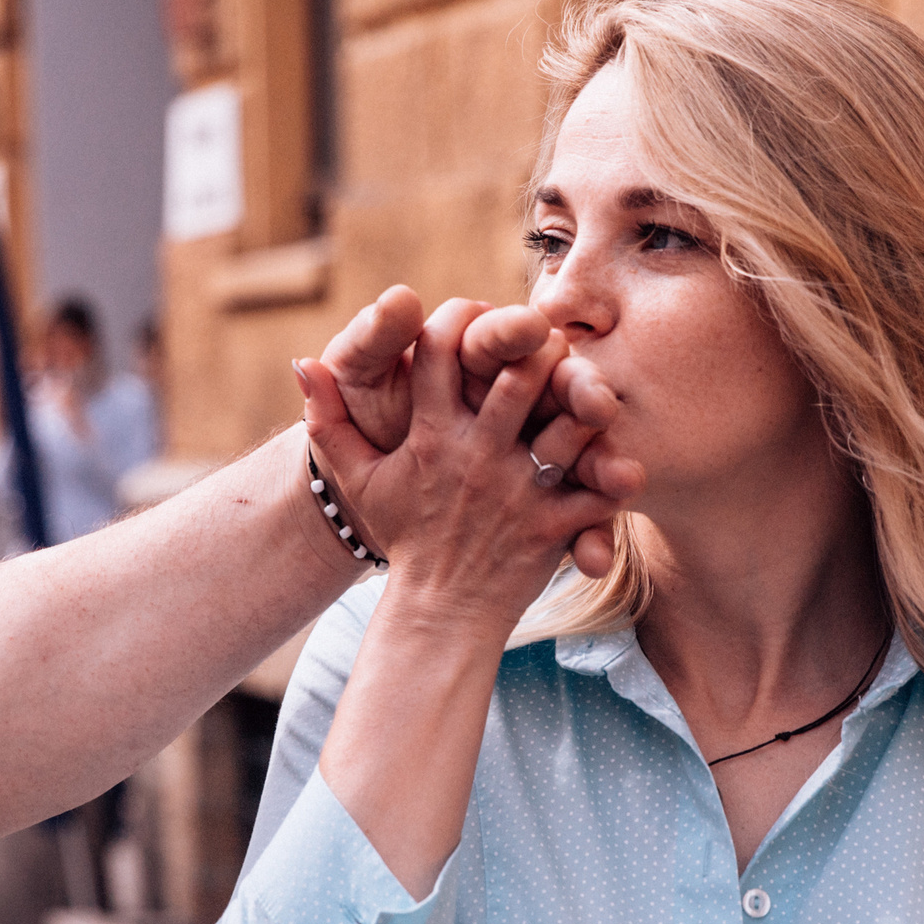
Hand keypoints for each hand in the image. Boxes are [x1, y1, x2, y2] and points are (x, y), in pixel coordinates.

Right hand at [298, 300, 639, 606]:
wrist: (437, 610)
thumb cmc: (403, 535)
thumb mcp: (358, 478)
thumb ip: (328, 420)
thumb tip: (301, 363)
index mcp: (432, 436)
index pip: (443, 354)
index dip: (463, 320)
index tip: (479, 312)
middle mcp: (476, 456)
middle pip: (518, 377)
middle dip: (539, 347)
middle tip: (552, 337)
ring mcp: (517, 491)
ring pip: (566, 427)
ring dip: (585, 400)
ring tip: (592, 386)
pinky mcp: (551, 526)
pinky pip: (595, 493)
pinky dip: (614, 477)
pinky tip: (621, 459)